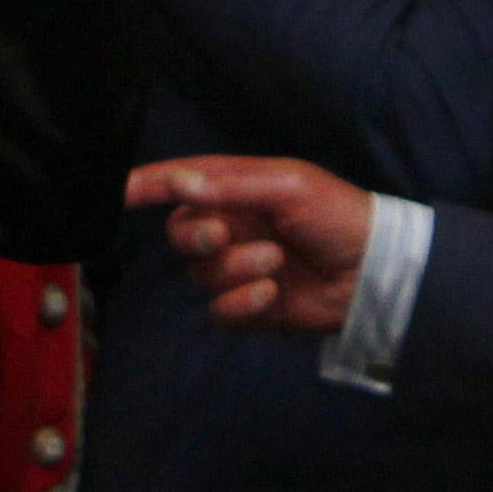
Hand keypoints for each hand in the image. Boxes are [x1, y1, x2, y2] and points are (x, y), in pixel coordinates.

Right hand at [123, 156, 372, 333]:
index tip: (118, 193)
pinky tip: (270, 294)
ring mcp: (240, 268)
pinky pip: (219, 310)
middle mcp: (232, 227)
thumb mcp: (289, 185)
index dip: (147, 187)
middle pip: (180, 234)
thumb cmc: (338, 214)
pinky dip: (240, 303)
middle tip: (225, 234)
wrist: (374, 269)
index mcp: (238, 190)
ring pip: (200, 275)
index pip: (181, 185)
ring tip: (275, 262)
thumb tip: (179, 181)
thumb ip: (232, 184)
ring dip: (234, 269)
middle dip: (196, 234)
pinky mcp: (250, 306)